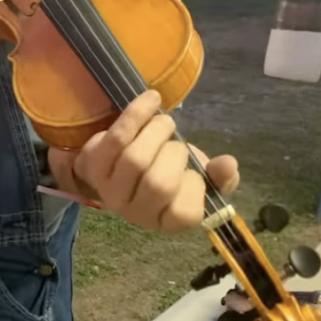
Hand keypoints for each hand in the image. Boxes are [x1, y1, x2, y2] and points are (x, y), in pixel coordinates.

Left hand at [48, 91, 239, 232]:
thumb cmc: (166, 171)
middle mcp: (134, 213)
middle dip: (174, 152)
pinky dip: (136, 114)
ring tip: (165, 121)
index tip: (193, 169)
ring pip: (135, 159)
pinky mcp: (92, 167)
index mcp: (166, 221)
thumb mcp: (199, 175)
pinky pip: (115, 138)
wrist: (119, 160)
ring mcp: (109, 192)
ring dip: (156, 131)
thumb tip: (228, 164)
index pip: (185, 213)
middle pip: (157, 183)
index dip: (194, 186)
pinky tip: (152, 99)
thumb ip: (219, 177)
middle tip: (177, 139)